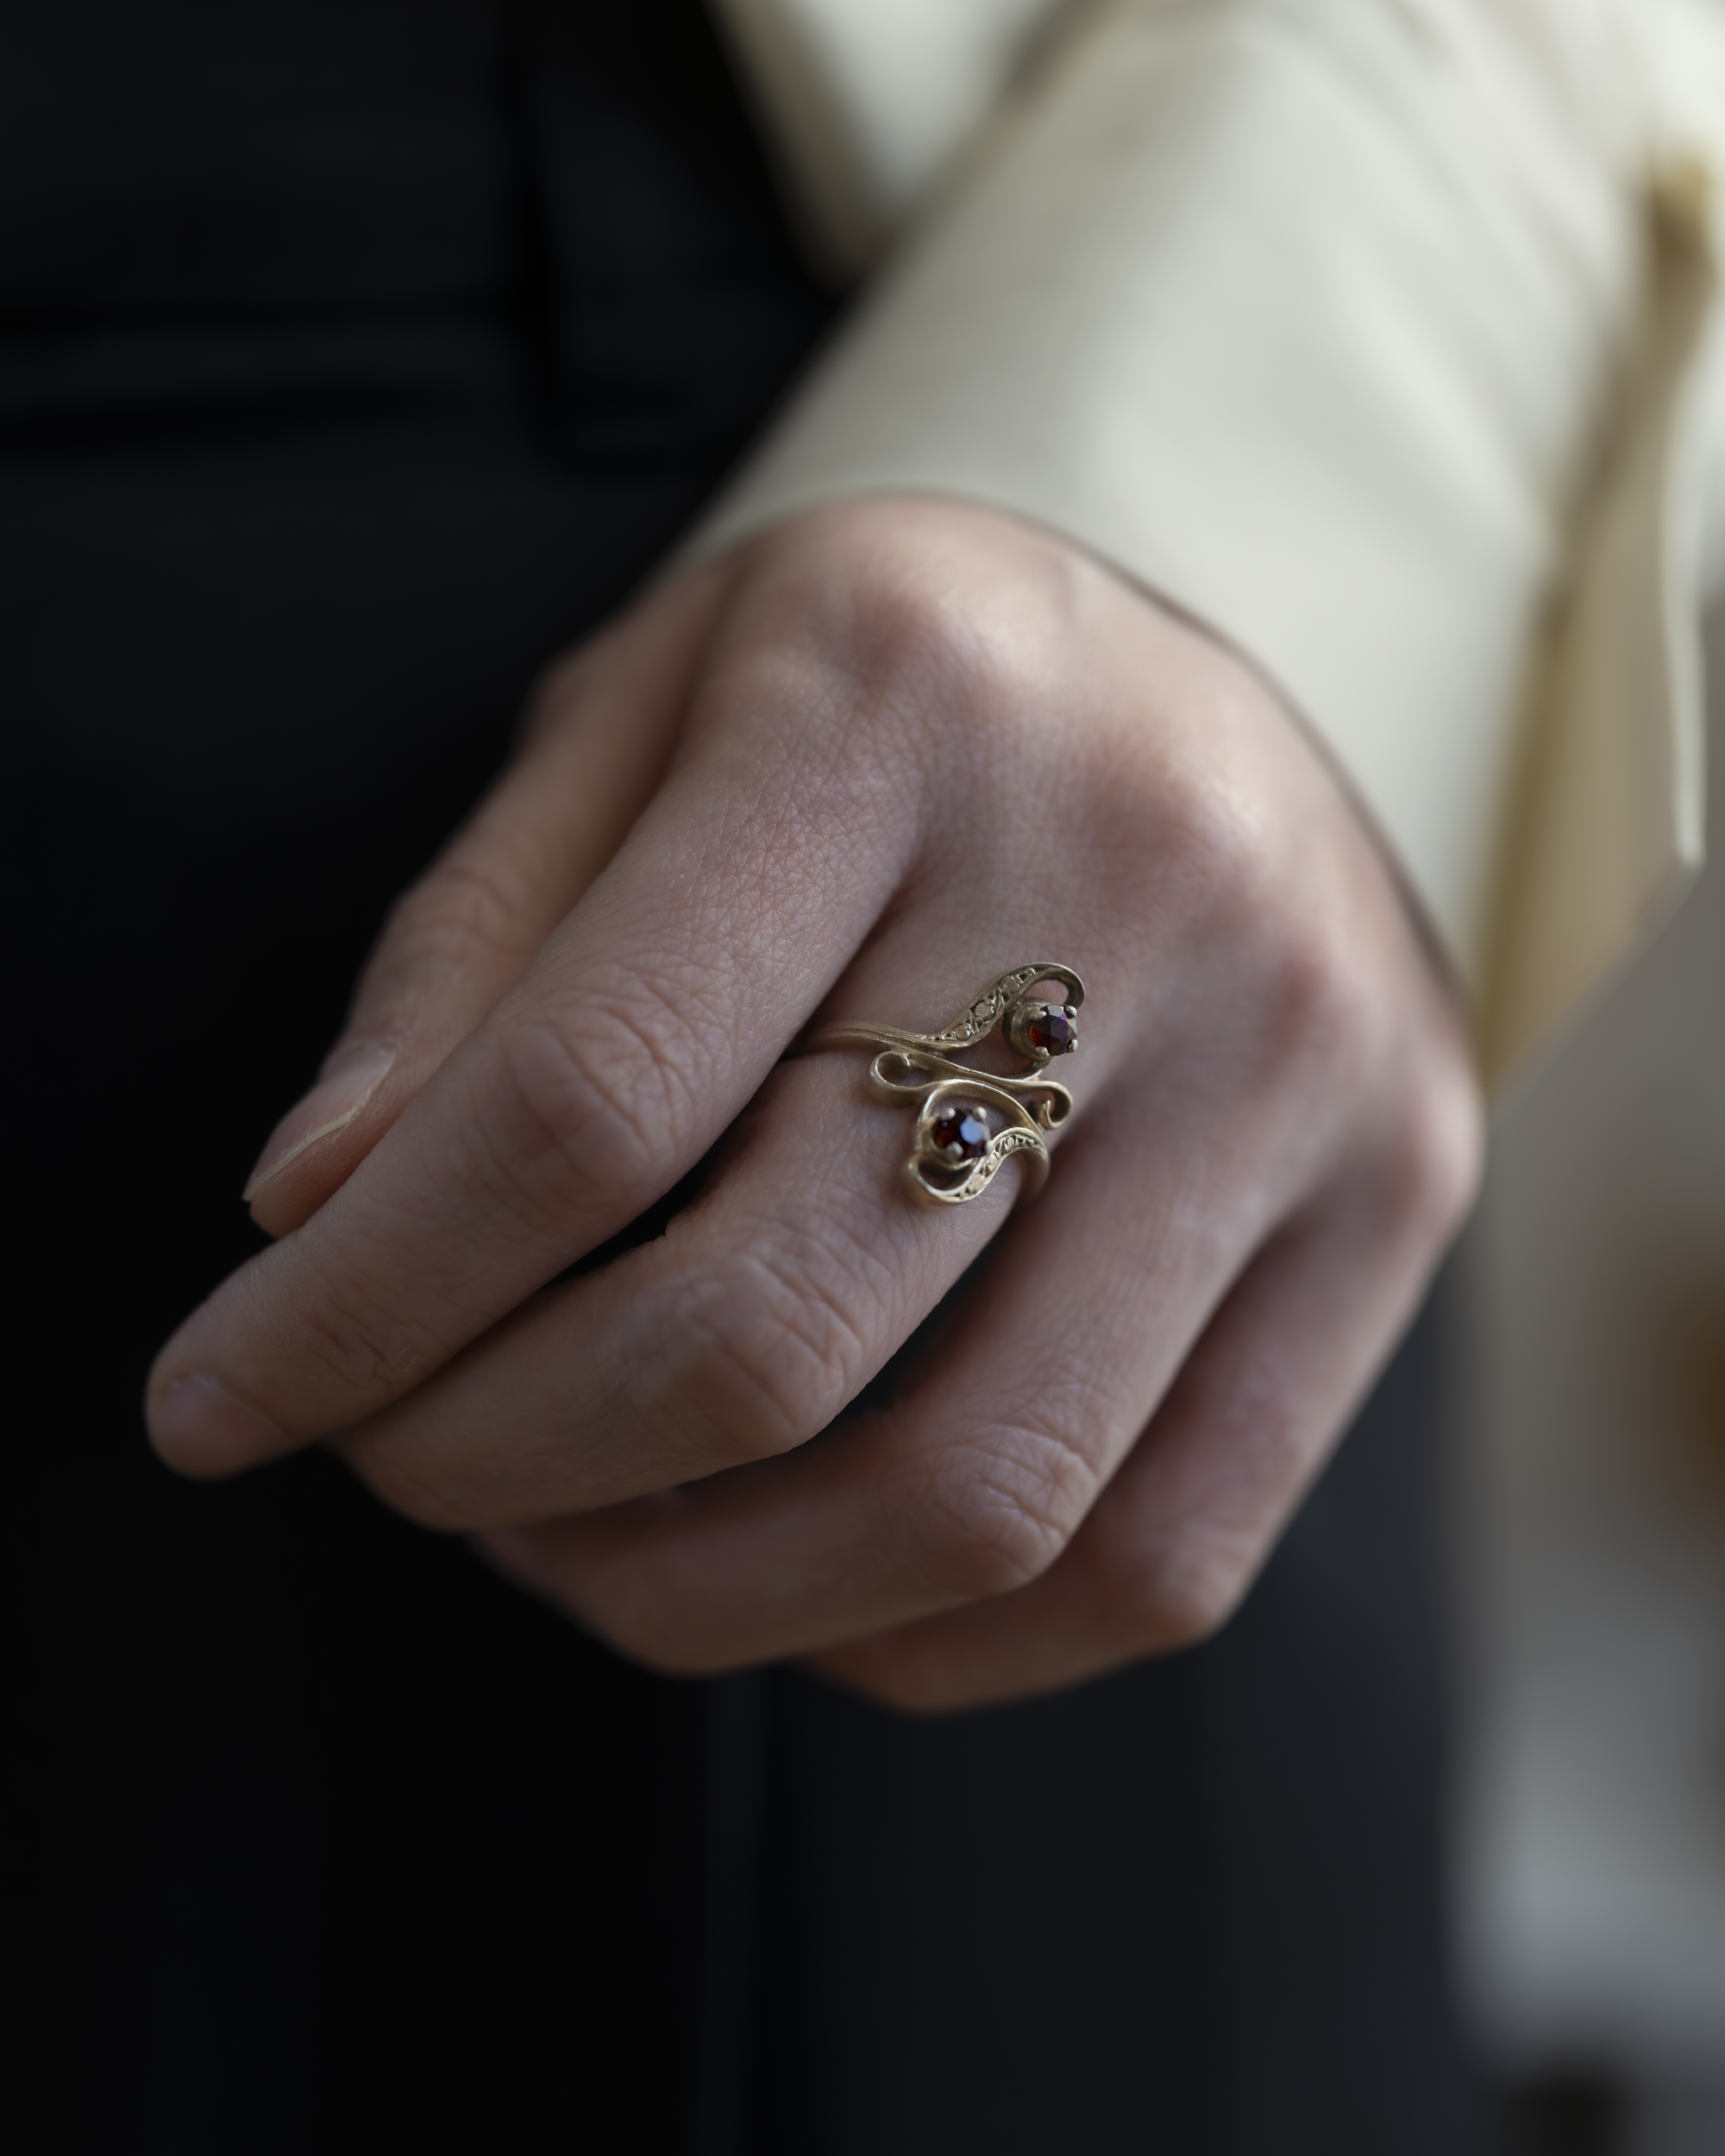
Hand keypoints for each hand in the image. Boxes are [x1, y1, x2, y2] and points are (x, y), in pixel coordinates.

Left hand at [146, 499, 1480, 1709]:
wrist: (1222, 650)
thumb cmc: (889, 684)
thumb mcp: (645, 712)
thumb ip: (478, 956)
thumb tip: (316, 1216)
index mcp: (895, 702)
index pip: (582, 1093)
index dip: (361, 1303)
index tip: (219, 1405)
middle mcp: (1140, 880)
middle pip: (769, 1326)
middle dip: (502, 1463)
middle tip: (401, 1460)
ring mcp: (1306, 1062)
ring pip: (977, 1492)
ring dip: (701, 1595)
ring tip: (572, 1537)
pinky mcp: (1398, 1200)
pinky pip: (1158, 1551)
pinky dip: (924, 1638)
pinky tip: (790, 1571)